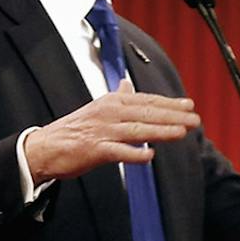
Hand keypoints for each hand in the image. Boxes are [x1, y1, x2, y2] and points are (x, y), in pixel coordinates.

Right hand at [25, 80, 199, 183]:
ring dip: (160, 131)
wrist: (44, 148)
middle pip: (146, 113)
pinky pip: (117, 152)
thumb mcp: (97, 108)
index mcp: (111, 102)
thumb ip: (117, 98)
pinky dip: (133, 153)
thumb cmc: (74, 130)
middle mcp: (108, 113)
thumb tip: (127, 85)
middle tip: (195, 120)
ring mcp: (101, 131)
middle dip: (173, 116)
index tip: (189, 105)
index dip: (169, 103)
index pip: (146, 101)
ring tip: (181, 133)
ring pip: (136, 130)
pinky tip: (149, 155)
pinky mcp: (93, 150)